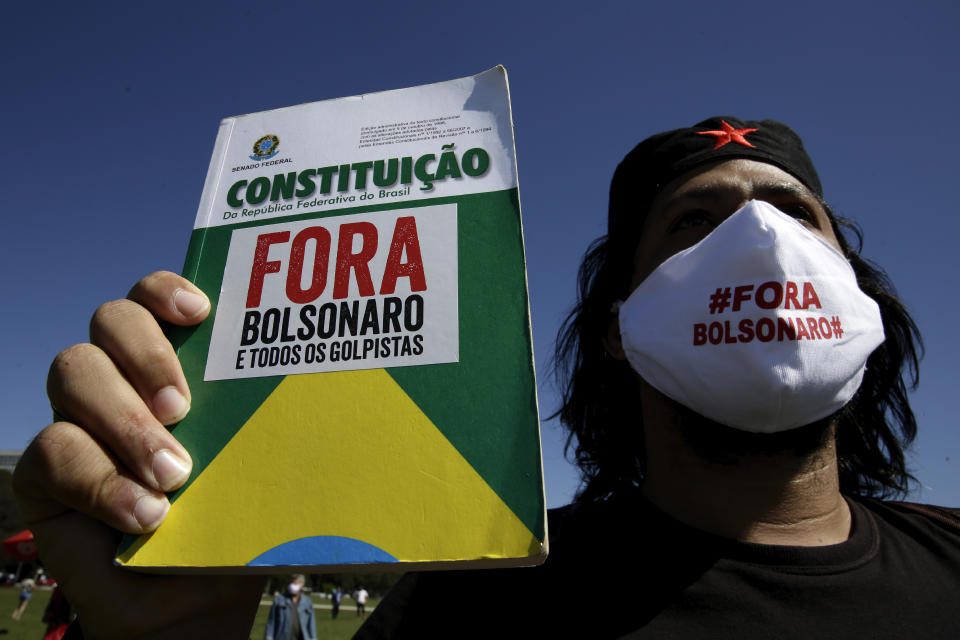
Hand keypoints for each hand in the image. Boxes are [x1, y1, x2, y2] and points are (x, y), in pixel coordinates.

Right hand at [13, 271, 264, 638]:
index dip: (166, 290)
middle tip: (182, 409)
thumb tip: (297, 400)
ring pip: (74, 370)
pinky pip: (53, 451)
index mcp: (177, 365)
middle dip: (148, 355)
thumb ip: (257, 431)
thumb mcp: (254, 472)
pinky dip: (101, 482)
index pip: (155, 298)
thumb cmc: (230, 522)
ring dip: (124, 419)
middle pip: (111, 319)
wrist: (191, 599)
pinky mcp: (44, 470)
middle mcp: (122, 378)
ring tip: (173, 472)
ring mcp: (79, 418)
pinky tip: (145, 515)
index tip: (201, 313)